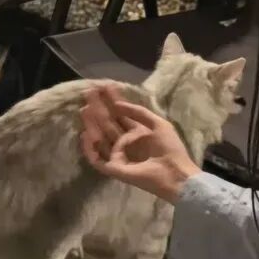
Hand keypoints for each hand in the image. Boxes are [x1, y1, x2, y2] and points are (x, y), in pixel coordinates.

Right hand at [80, 85, 200, 202]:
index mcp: (138, 132)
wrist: (174, 172)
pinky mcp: (115, 169)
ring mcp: (119, 156)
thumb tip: (118, 104)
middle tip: (88, 92)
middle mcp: (127, 143)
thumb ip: (139, 112)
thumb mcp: (158, 123)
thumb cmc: (170, 148)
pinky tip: (86, 134)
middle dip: (98, 108)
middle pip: (108, 124)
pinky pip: (98, 159)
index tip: (102, 86)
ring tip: (84, 109)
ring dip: (92, 124)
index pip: (121, 114)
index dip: (112, 100)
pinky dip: (90, 148)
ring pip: (100, 139)